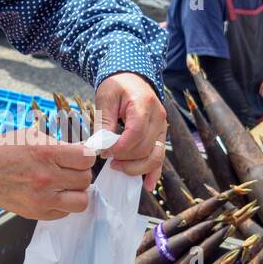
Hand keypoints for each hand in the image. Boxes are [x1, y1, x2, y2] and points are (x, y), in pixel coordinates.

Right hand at [0, 128, 95, 219]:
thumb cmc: (2, 151)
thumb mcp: (31, 136)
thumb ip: (58, 144)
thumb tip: (82, 150)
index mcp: (46, 153)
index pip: (87, 158)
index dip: (85, 156)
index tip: (79, 156)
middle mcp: (46, 178)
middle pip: (86, 179)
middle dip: (80, 172)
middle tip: (69, 169)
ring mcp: (43, 199)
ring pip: (82, 201)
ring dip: (77, 192)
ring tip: (66, 185)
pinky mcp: (39, 213)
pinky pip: (66, 213)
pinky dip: (64, 204)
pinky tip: (54, 194)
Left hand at [94, 72, 165, 189]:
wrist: (132, 78)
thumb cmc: (117, 86)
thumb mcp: (105, 98)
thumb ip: (104, 122)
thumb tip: (99, 146)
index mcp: (144, 105)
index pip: (135, 134)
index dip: (120, 148)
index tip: (105, 152)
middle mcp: (159, 117)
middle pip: (145, 148)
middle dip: (125, 159)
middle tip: (107, 160)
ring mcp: (162, 128)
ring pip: (155, 157)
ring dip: (137, 168)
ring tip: (119, 169)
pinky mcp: (161, 136)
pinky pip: (160, 158)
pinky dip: (154, 173)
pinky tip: (148, 186)